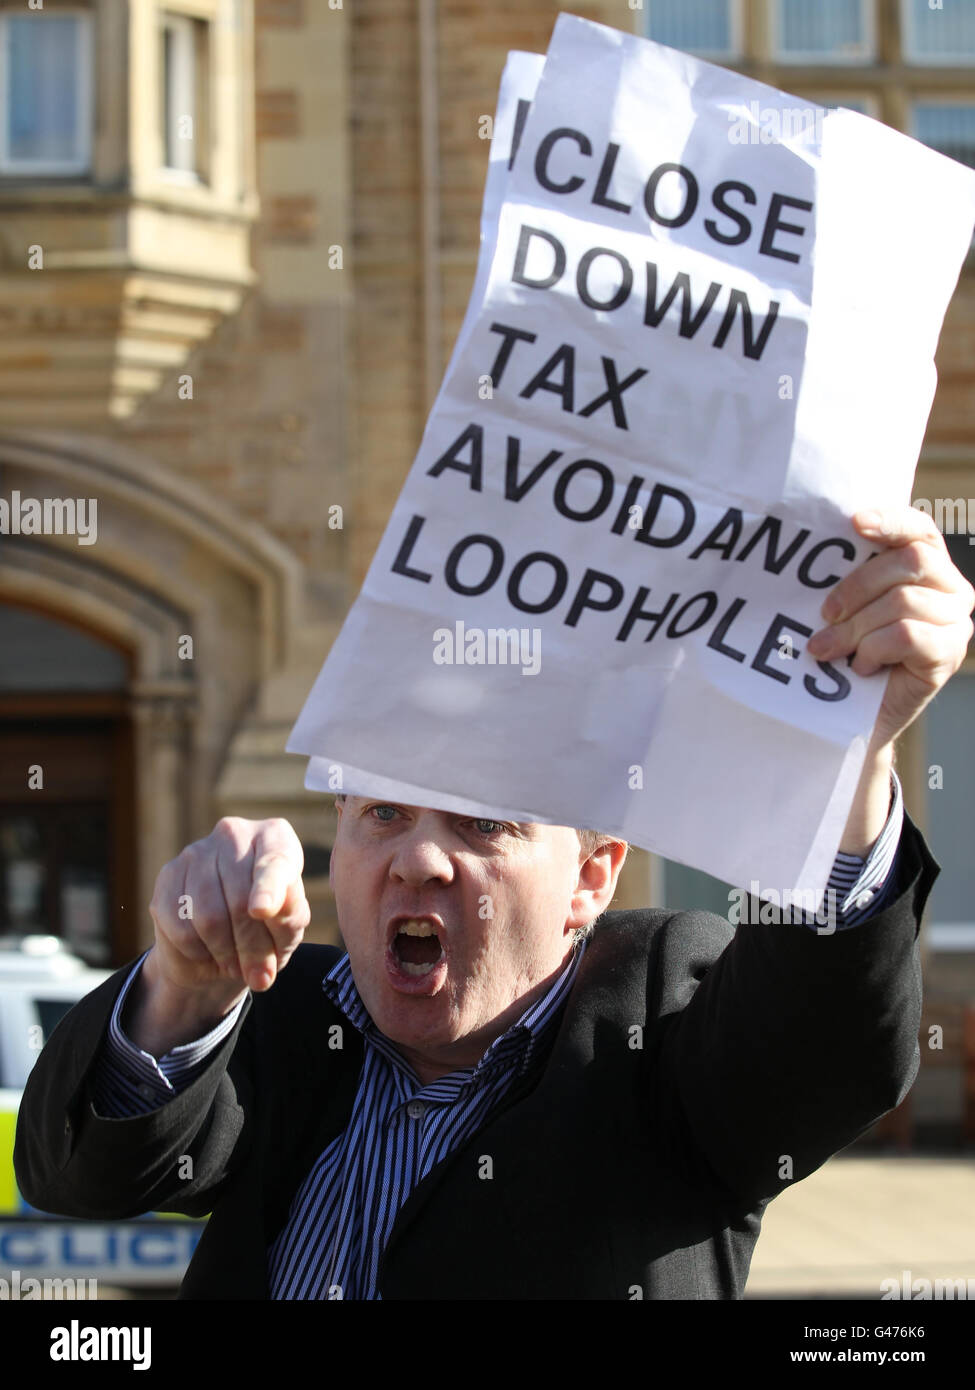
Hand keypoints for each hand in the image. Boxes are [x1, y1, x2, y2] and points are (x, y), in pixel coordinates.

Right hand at [148, 816, 310, 999]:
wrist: (221, 948)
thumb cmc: (267, 929)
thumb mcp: (289, 928)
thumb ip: (288, 916)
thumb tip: (264, 911)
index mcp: (274, 837)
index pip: (274, 863)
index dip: (268, 888)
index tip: (262, 910)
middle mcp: (234, 833)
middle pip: (240, 899)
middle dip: (252, 946)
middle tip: (260, 973)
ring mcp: (196, 851)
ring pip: (209, 915)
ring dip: (226, 952)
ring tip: (236, 963)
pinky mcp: (167, 876)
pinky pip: (181, 927)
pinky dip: (198, 952)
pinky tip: (208, 952)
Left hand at [807, 507, 974, 749]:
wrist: (856, 714)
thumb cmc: (848, 653)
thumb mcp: (847, 607)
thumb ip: (849, 576)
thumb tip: (816, 548)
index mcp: (928, 566)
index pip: (920, 529)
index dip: (892, 520)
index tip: (854, 523)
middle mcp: (952, 588)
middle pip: (910, 561)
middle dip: (857, 587)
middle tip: (825, 615)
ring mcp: (955, 621)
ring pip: (903, 602)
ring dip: (855, 628)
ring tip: (828, 650)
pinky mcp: (949, 654)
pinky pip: (907, 636)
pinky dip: (874, 650)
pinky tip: (861, 666)